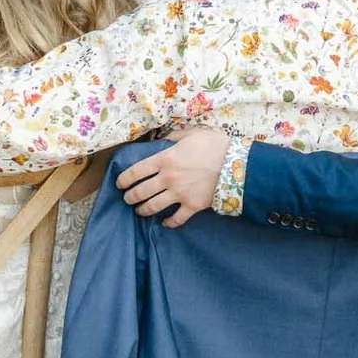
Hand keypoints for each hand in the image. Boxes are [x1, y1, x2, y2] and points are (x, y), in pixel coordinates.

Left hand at [115, 128, 229, 228]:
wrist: (237, 164)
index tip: (119, 183)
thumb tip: (167, 138)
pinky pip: (177, 219)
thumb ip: (176, 136)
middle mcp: (168, 178)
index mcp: (165, 159)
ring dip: (143, 210)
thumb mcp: (193, 133)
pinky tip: (165, 223)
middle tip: (127, 198)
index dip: (124, 179)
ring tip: (139, 211)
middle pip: (141, 192)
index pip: (136, 171)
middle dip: (130, 197)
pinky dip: (169, 223)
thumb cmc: (215, 145)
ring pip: (153, 207)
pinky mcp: (192, 206)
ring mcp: (179, 194)